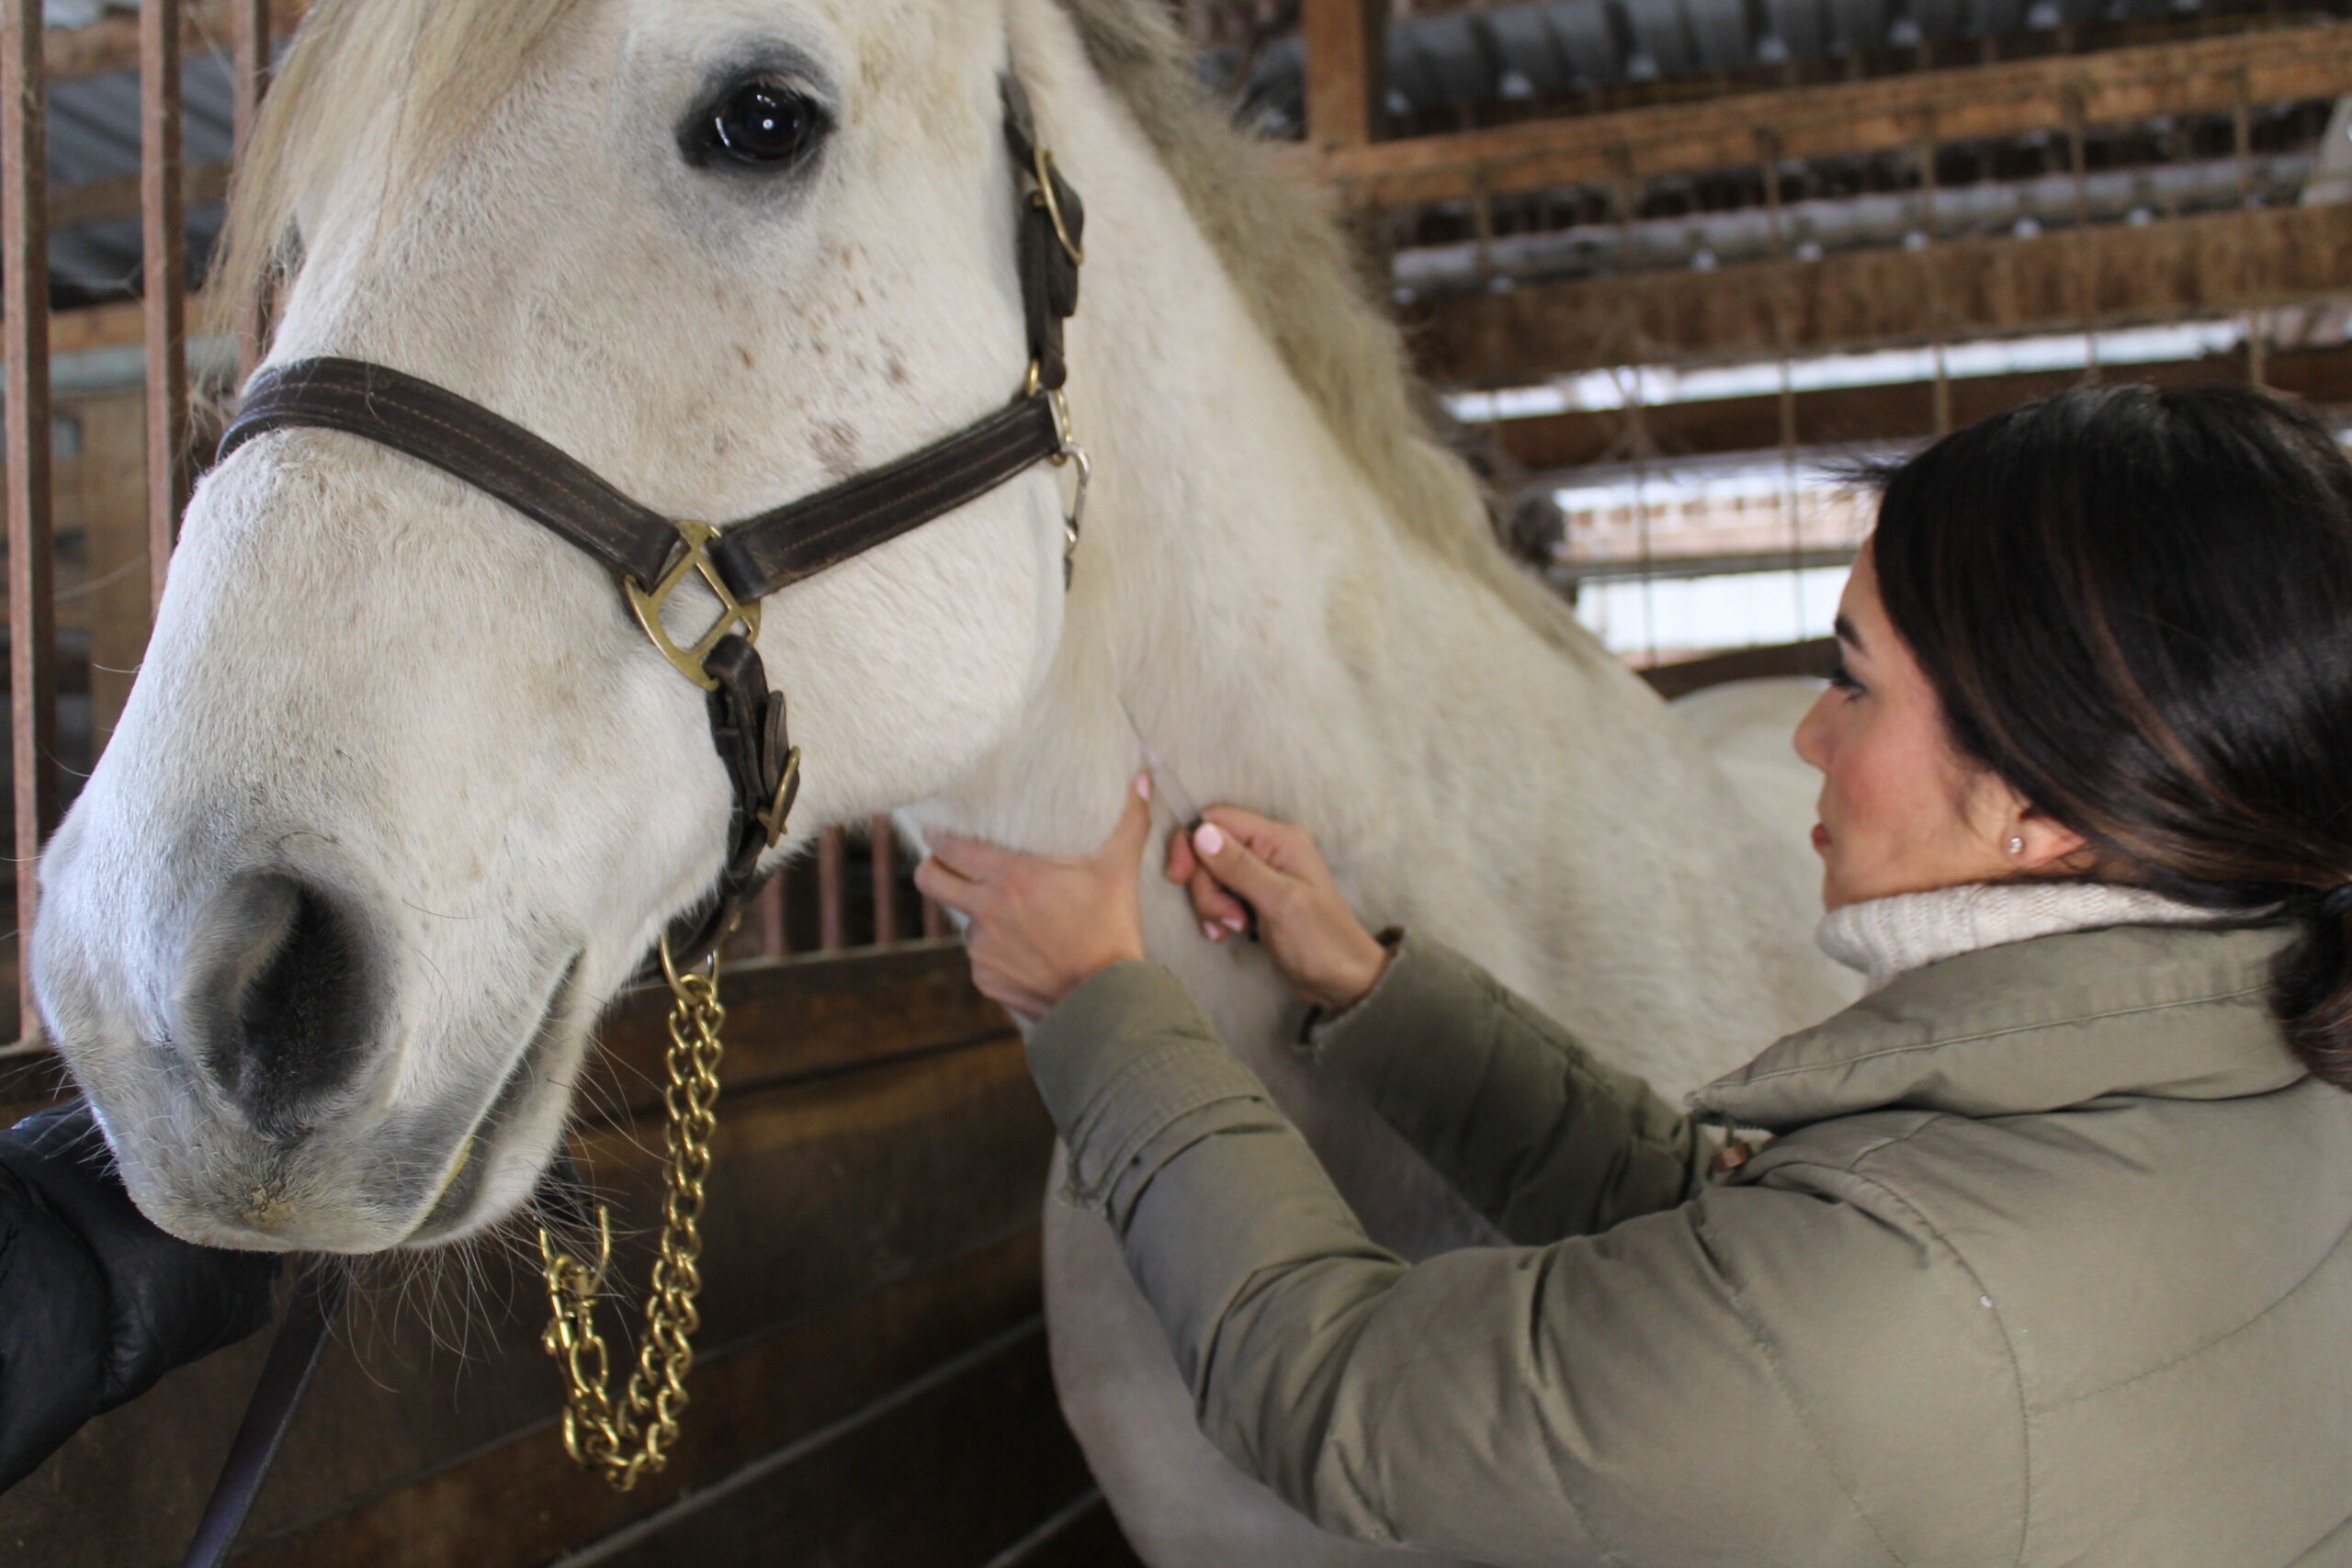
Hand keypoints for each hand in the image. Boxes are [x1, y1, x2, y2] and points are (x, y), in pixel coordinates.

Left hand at [915, 776, 1154, 1021]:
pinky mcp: (985, 978)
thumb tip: (1143, 778)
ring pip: (964, 922)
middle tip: (944, 864)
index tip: (938, 832)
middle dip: (931, 868)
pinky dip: (997, 952)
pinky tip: (1028, 953)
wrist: (1104, 1000)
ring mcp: (981, 948)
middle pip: (929, 880)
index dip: (938, 837)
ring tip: (1019, 920)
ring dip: (981, 917)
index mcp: (1010, 877)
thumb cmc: (1111, 930)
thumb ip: (1130, 821)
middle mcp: (985, 911)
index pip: (949, 848)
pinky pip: (981, 957)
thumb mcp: (1120, 871)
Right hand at [1165, 807, 1388, 1011]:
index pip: (1216, 819)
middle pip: (1209, 850)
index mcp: (1279, 839)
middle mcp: (1270, 848)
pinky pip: (1221, 893)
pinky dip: (1218, 913)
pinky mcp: (1257, 896)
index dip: (1191, 844)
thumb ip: (1239, 866)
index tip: (1179, 878)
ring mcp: (1263, 873)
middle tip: (1228, 918)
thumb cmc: (1320, 942)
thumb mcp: (1278, 902)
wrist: (1342, 981)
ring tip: (1234, 928)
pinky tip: (1228, 933)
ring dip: (1212, 904)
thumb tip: (1201, 831)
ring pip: (1212, 874)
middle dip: (1206, 885)